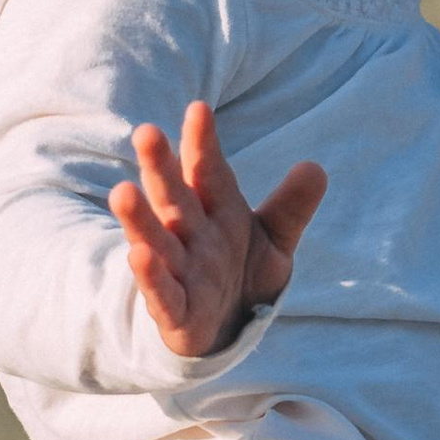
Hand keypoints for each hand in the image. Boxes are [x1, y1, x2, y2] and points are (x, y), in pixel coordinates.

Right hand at [112, 101, 327, 358]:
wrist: (227, 330)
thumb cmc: (241, 273)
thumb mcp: (274, 239)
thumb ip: (290, 206)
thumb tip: (316, 167)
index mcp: (216, 211)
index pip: (208, 172)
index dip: (203, 143)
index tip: (199, 109)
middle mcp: (192, 235)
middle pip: (175, 198)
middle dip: (160, 168)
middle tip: (146, 132)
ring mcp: (181, 271)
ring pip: (157, 241)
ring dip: (139, 219)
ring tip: (122, 192)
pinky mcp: (175, 311)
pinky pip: (162, 292)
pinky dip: (151, 276)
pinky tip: (137, 255)